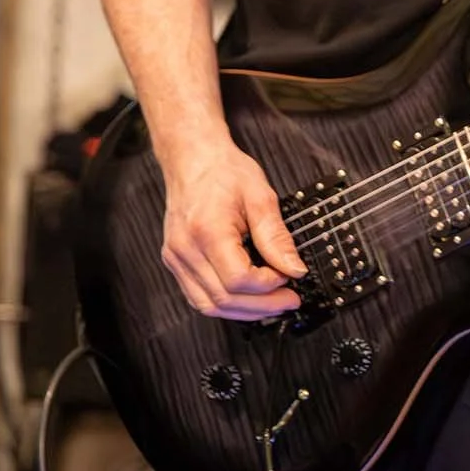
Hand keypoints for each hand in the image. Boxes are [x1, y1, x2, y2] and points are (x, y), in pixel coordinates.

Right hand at [159, 139, 305, 320]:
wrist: (193, 159)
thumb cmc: (224, 172)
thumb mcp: (261, 197)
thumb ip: (277, 237)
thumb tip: (295, 270)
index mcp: (206, 231)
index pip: (237, 280)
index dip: (268, 286)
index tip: (289, 276)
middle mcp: (185, 249)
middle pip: (224, 299)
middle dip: (263, 306)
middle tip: (290, 299)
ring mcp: (176, 258)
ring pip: (209, 305)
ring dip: (245, 312)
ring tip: (273, 303)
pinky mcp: (174, 261)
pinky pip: (198, 297)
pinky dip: (225, 304)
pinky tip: (248, 299)